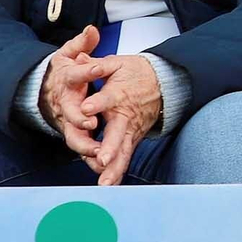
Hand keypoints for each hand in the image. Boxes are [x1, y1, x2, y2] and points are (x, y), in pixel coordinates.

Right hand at [39, 25, 102, 156]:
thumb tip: (92, 29)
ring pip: (74, 137)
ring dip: (86, 146)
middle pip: (70, 112)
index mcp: (67, 80)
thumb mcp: (68, 54)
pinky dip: (91, 159)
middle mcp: (66, 103)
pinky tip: (104, 167)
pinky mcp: (73, 135)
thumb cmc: (63, 71)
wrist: (44, 92)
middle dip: (80, 117)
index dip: (87, 71)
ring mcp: (67, 122)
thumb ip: (82, 43)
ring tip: (99, 153)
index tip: (99, 68)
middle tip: (91, 122)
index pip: (76, 73)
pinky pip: (82, 149)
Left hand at [79, 56, 163, 185]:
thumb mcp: (117, 63)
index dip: (97, 103)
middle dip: (111, 148)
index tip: (87, 108)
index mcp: (118, 94)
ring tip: (105, 183)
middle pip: (117, 133)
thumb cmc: (134, 73)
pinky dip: (118, 172)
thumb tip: (80, 57)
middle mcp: (124, 115)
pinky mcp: (133, 139)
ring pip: (123, 151)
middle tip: (103, 159)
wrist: (162, 83)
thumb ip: (97, 64)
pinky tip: (110, 185)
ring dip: (114, 168)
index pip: (107, 99)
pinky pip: (126, 158)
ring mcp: (130, 130)